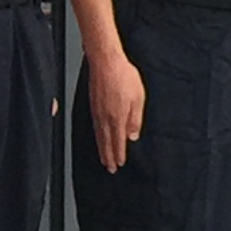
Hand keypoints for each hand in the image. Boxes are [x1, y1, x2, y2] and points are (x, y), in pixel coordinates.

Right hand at [88, 49, 146, 173]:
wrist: (105, 61)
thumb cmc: (123, 76)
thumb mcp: (138, 98)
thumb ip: (135, 119)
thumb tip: (133, 135)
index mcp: (118, 117)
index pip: (118, 141)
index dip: (119, 154)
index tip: (119, 164)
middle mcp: (105, 117)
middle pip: (106, 142)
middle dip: (108, 156)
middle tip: (109, 168)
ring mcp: (97, 111)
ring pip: (99, 135)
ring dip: (101, 148)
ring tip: (102, 157)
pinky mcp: (93, 104)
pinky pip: (94, 126)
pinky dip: (96, 136)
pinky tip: (98, 137)